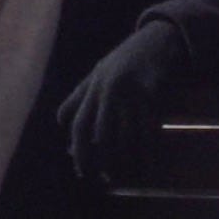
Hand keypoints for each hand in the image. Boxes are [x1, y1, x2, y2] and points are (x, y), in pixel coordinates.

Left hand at [57, 22, 196, 183]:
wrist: (158, 39)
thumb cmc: (125, 60)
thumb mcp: (97, 73)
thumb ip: (79, 96)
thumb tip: (61, 122)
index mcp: (92, 86)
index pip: (78, 124)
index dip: (78, 150)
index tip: (81, 170)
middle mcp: (107, 90)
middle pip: (98, 134)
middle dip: (98, 160)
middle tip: (103, 179)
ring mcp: (129, 92)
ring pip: (123, 135)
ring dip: (122, 160)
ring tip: (122, 176)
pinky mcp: (150, 93)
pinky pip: (147, 129)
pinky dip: (145, 151)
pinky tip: (145, 165)